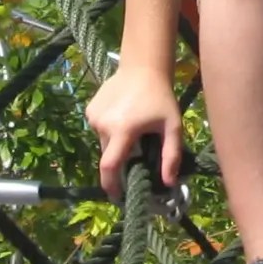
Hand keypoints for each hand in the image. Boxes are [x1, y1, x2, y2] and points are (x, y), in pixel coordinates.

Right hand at [85, 65, 183, 197]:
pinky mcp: (89, 109)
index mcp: (122, 131)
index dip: (111, 185)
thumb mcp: (172, 127)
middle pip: (108, 155)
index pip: (109, 166)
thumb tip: (168, 183)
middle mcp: (103, 125)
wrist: (142, 67)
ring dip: (115, 143)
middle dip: (120, 160)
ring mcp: (93, 116)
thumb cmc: (160, 98)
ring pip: (103, 142)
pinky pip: (99, 129)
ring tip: (132, 129)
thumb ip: (171, 156)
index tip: (117, 196)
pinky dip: (109, 130)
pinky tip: (122, 116)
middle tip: (137, 153)